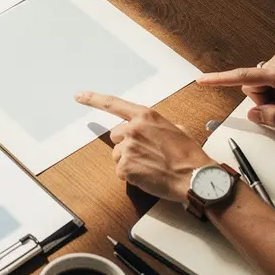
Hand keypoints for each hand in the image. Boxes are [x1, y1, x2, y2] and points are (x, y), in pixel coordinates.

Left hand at [76, 92, 212, 201]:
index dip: (93, 99)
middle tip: (147, 153)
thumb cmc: (189, 154)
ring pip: (118, 155)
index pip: (113, 104)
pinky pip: (121, 171)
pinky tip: (149, 175)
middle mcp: (133, 129)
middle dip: (127, 144)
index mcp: (145, 116)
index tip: (79, 96)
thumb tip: (154, 131)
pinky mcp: (125, 168)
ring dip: (130, 161)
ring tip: (151, 166)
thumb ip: (157, 125)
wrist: (195, 177)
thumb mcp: (176, 129)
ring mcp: (128, 149)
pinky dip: (132, 175)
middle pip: (116, 137)